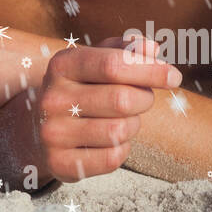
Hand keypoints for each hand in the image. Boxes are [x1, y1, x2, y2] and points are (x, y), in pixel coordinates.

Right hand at [36, 36, 181, 181]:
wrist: (37, 128)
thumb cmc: (78, 88)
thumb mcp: (93, 61)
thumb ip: (123, 50)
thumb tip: (151, 48)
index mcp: (61, 65)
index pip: (113, 64)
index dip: (150, 70)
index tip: (173, 76)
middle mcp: (52, 97)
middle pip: (122, 99)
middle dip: (144, 99)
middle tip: (142, 98)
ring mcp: (53, 132)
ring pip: (119, 131)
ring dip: (133, 125)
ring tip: (122, 118)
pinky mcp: (59, 163)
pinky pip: (112, 158)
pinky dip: (121, 149)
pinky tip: (109, 140)